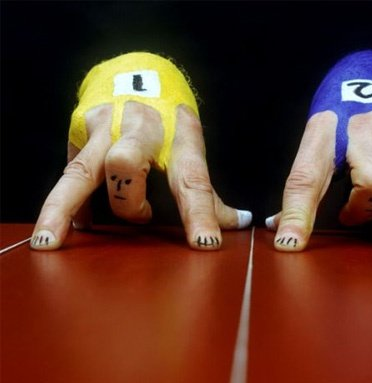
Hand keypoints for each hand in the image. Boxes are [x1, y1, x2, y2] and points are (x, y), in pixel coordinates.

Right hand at [31, 53, 251, 250]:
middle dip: (128, 201)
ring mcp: (106, 127)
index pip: (193, 181)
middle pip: (125, 164)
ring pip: (82, 170)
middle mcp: (141, 128)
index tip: (205, 244)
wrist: (136, 70)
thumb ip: (207, 191)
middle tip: (142, 217)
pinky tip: (73, 225)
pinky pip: (69, 173)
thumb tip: (238, 223)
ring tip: (53, 242)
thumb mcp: (192, 147)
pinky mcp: (81, 130)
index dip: (200, 215)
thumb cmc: (170, 118)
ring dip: (63, 208)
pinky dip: (67, 203)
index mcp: (179, 137)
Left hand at [267, 50, 371, 256]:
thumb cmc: (340, 109)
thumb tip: (280, 226)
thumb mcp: (316, 137)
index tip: (290, 243)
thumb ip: (305, 182)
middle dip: (363, 210)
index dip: (298, 214)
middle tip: (348, 217)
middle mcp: (366, 128)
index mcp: (326, 130)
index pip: (308, 178)